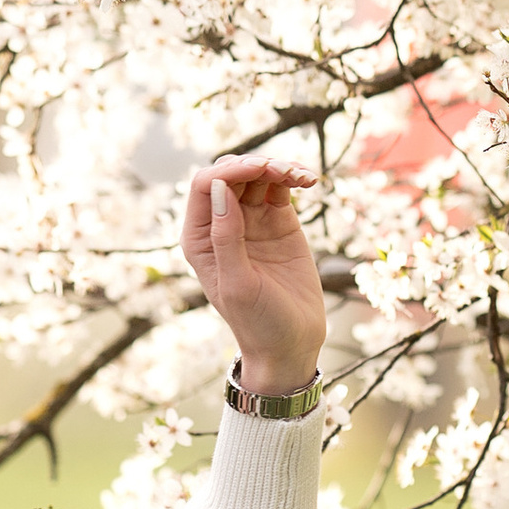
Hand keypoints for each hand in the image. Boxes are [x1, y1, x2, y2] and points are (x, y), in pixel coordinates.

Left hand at [182, 157, 325, 397]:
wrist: (291, 344)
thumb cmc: (258, 323)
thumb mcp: (238, 285)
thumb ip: (226, 238)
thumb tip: (220, 188)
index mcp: (200, 237)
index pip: (205, 185)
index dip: (230, 170)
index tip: (259, 170)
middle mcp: (221, 224)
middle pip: (231, 173)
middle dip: (256, 165)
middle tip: (284, 172)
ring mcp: (251, 220)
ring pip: (257, 176)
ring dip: (278, 167)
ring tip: (302, 176)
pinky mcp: (278, 221)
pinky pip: (281, 187)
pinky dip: (293, 177)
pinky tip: (309, 180)